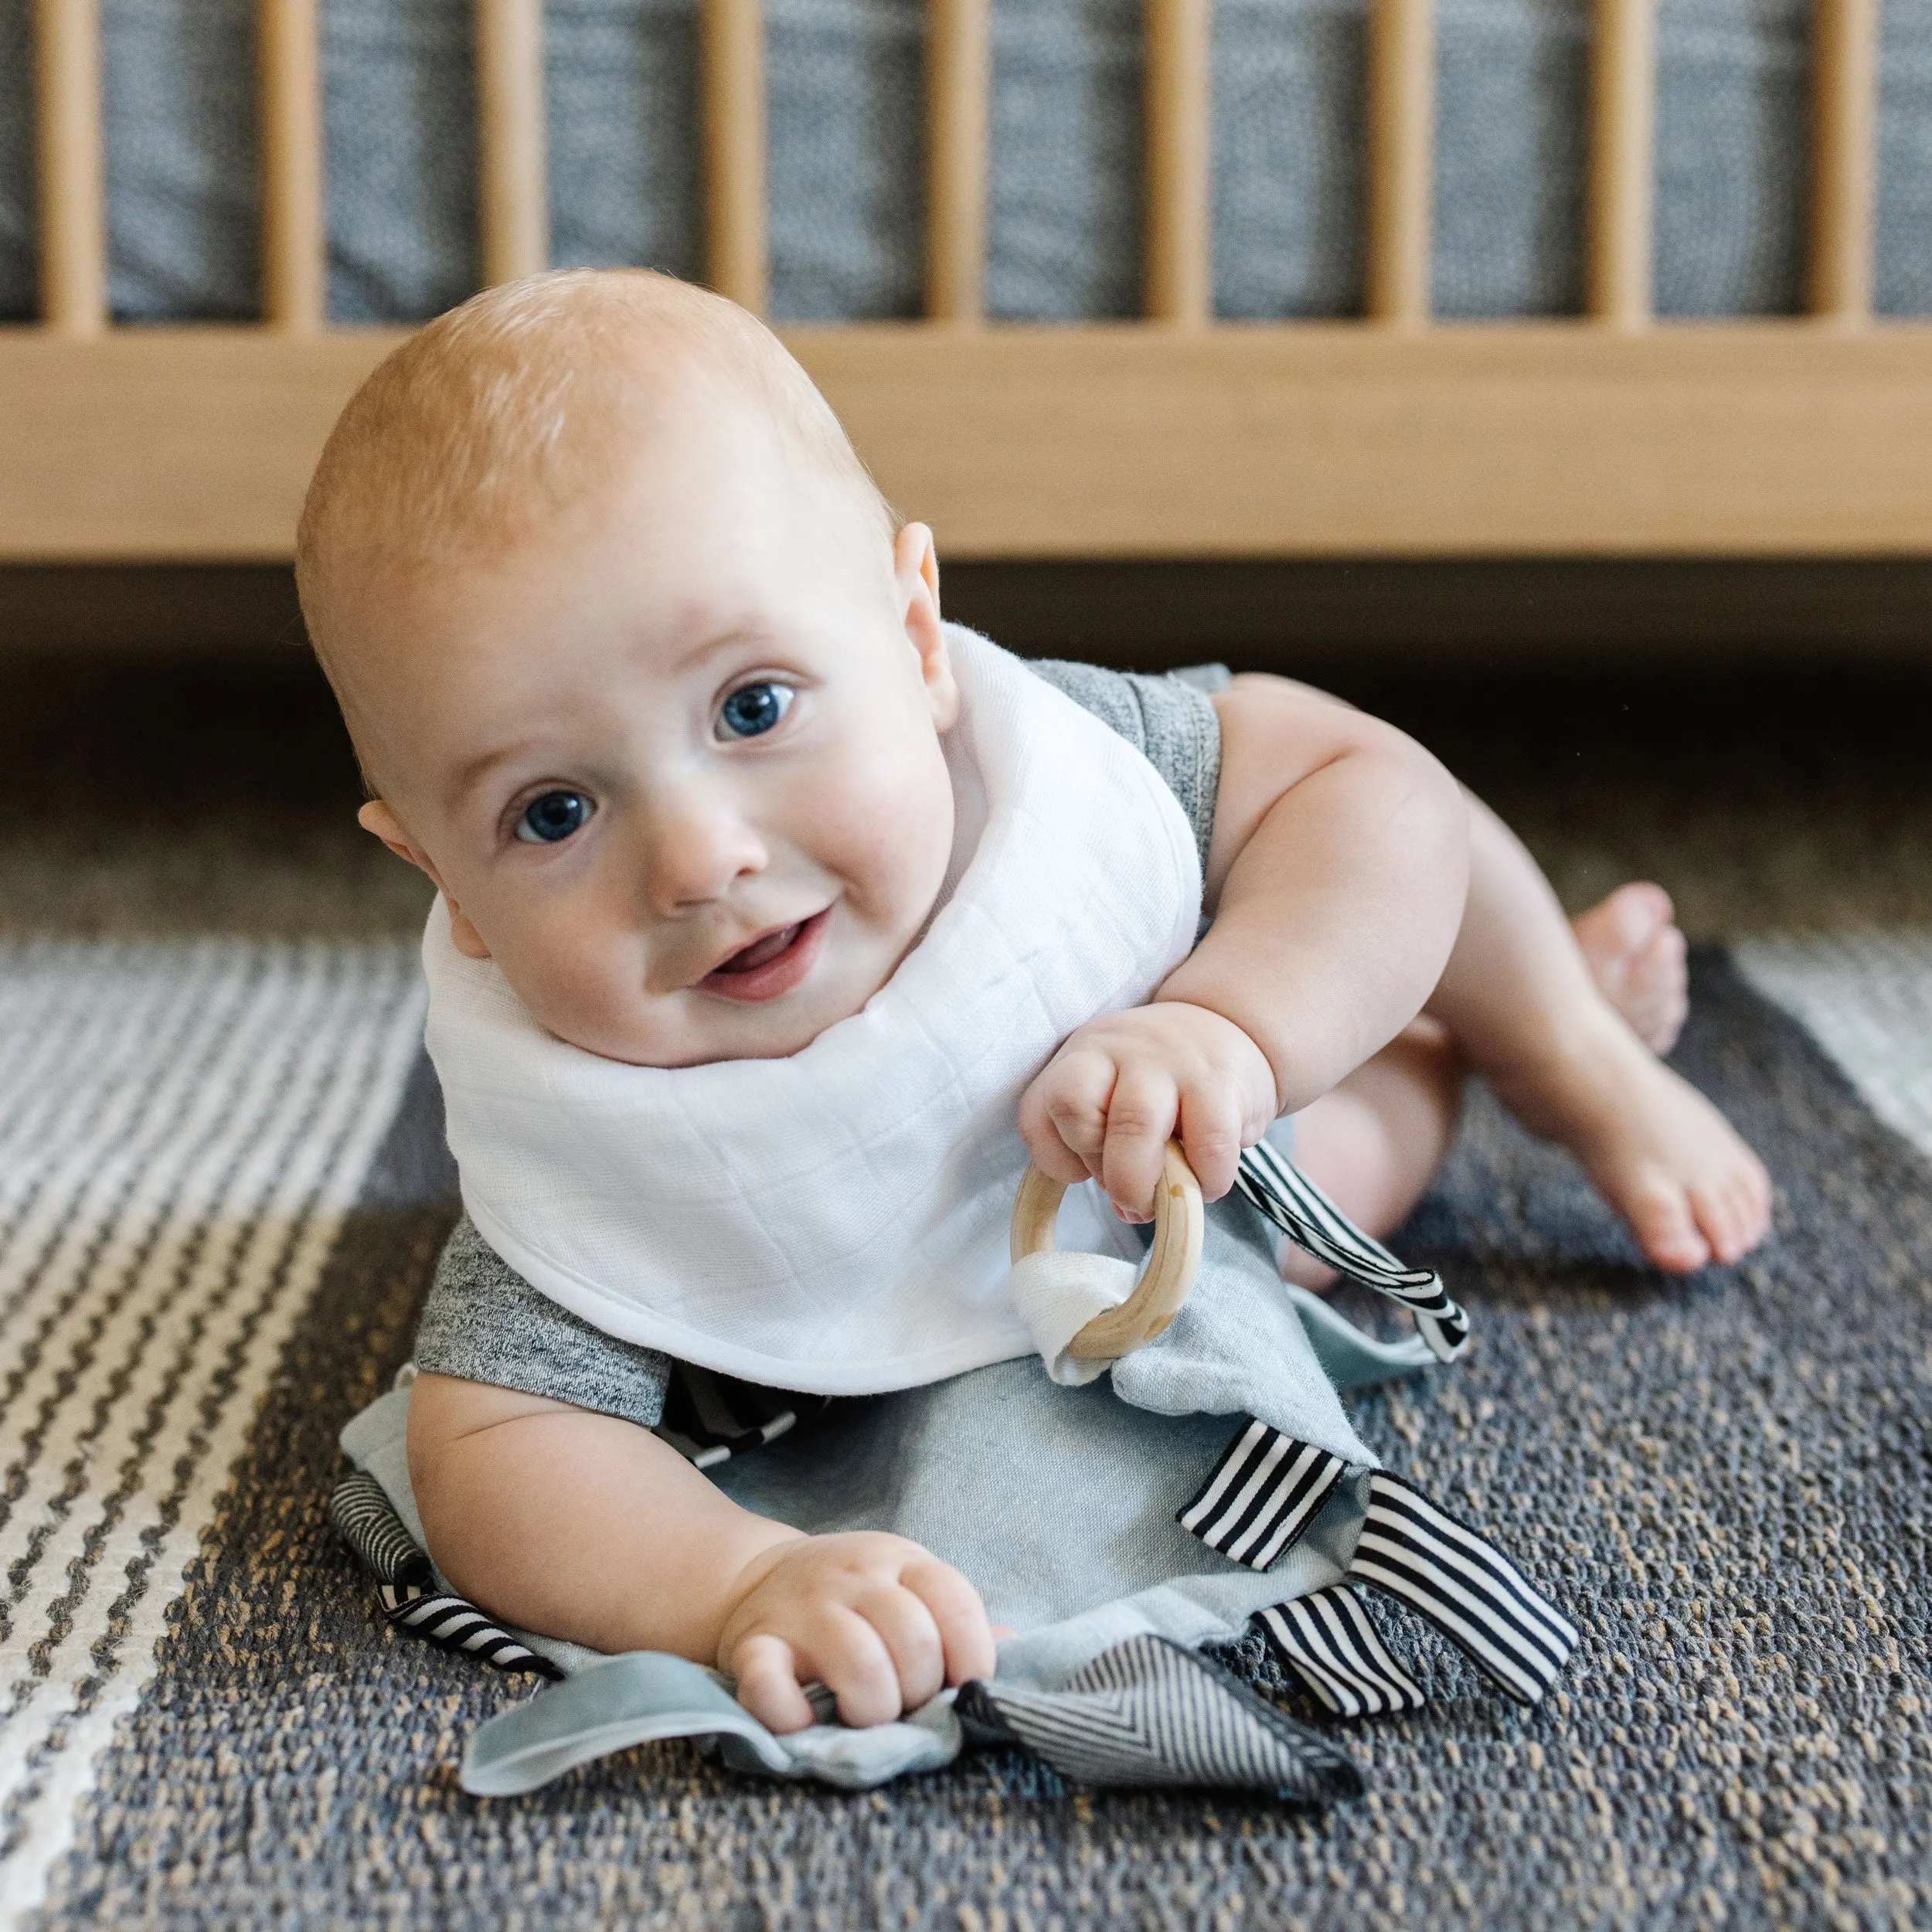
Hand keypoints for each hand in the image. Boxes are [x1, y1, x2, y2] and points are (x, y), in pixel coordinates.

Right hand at [717, 1532, 996, 1732]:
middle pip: (912, 1638)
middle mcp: (853, 1578)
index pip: (955, 1600)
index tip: (964, 1688)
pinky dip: (791, 1715)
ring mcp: (801, 1610)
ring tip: (865, 1717)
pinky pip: (769, 1685)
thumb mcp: (910, 1588)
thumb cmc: (856, 1597)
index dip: (973, 1657)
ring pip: (857, 1663)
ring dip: (872, 1707)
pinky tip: (806, 1721)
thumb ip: (956, 1621)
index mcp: (901, 1561)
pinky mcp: (752, 1644)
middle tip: (906, 1705)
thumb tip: (1015, 1648)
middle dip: (920, 1690)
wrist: (757, 1577)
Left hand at [1017, 1000, 1277, 1218]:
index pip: (1037, 1115)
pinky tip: (1207, 1181)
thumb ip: (1105, 1152)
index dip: (1058, 1162)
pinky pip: (1207, 1144)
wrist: (1224, 1025)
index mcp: (1079, 1060)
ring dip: (1145, 1184)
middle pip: (1075, 1111)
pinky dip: (1207, 1180)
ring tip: (1166, 1199)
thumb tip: (1128, 1210)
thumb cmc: (1159, 1081)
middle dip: (1103, 1173)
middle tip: (1133, 1195)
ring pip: (1134, 1124)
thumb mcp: (1115, 1099)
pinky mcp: (1219, 1080)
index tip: (1087, 1173)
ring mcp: (1166, 1060)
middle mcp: (1114, 1051)